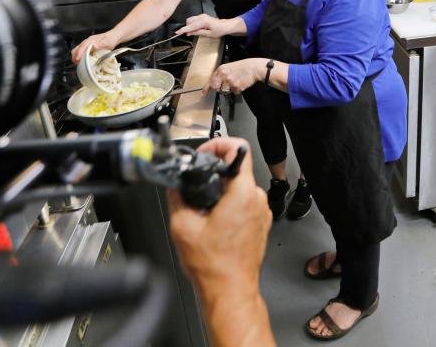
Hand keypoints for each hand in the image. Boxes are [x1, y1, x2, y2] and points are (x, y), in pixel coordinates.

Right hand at [71, 31, 119, 63]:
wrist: (114, 37)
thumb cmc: (111, 39)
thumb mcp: (107, 42)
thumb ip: (101, 44)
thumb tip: (94, 46)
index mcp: (91, 40)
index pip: (82, 46)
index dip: (79, 53)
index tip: (77, 59)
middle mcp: (88, 42)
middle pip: (77, 48)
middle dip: (75, 56)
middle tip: (76, 63)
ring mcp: (88, 44)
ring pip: (78, 50)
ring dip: (76, 56)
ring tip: (77, 64)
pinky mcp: (89, 48)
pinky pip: (82, 52)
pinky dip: (80, 57)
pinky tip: (82, 61)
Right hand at [168, 138, 270, 298]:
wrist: (229, 291)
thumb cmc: (214, 266)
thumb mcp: (182, 225)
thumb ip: (177, 196)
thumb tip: (174, 184)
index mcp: (242, 194)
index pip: (238, 149)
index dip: (218, 145)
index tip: (204, 153)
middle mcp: (257, 200)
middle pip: (235, 170)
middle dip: (213, 175)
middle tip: (195, 187)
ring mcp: (261, 212)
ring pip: (238, 188)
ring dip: (220, 193)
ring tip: (203, 211)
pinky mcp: (260, 223)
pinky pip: (244, 204)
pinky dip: (228, 206)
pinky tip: (214, 223)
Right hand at [177, 14, 231, 38]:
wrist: (225, 26)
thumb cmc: (219, 30)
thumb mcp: (209, 34)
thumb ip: (198, 33)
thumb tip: (190, 33)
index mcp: (203, 21)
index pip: (190, 26)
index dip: (183, 30)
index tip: (177, 32)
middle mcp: (202, 17)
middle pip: (188, 21)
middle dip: (188, 28)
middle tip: (190, 34)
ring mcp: (202, 16)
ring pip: (190, 20)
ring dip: (190, 26)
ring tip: (196, 32)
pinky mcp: (202, 16)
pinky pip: (194, 19)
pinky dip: (193, 24)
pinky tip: (197, 29)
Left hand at [205, 59, 263, 95]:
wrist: (254, 68)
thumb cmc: (242, 67)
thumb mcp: (228, 67)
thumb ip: (220, 75)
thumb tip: (214, 84)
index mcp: (221, 70)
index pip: (211, 81)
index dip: (206, 89)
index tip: (203, 94)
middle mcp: (224, 76)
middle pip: (216, 88)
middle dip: (220, 88)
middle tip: (227, 85)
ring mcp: (230, 82)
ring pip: (225, 91)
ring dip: (230, 89)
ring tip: (236, 82)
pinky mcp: (237, 87)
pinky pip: (234, 92)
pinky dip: (237, 90)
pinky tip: (241, 83)